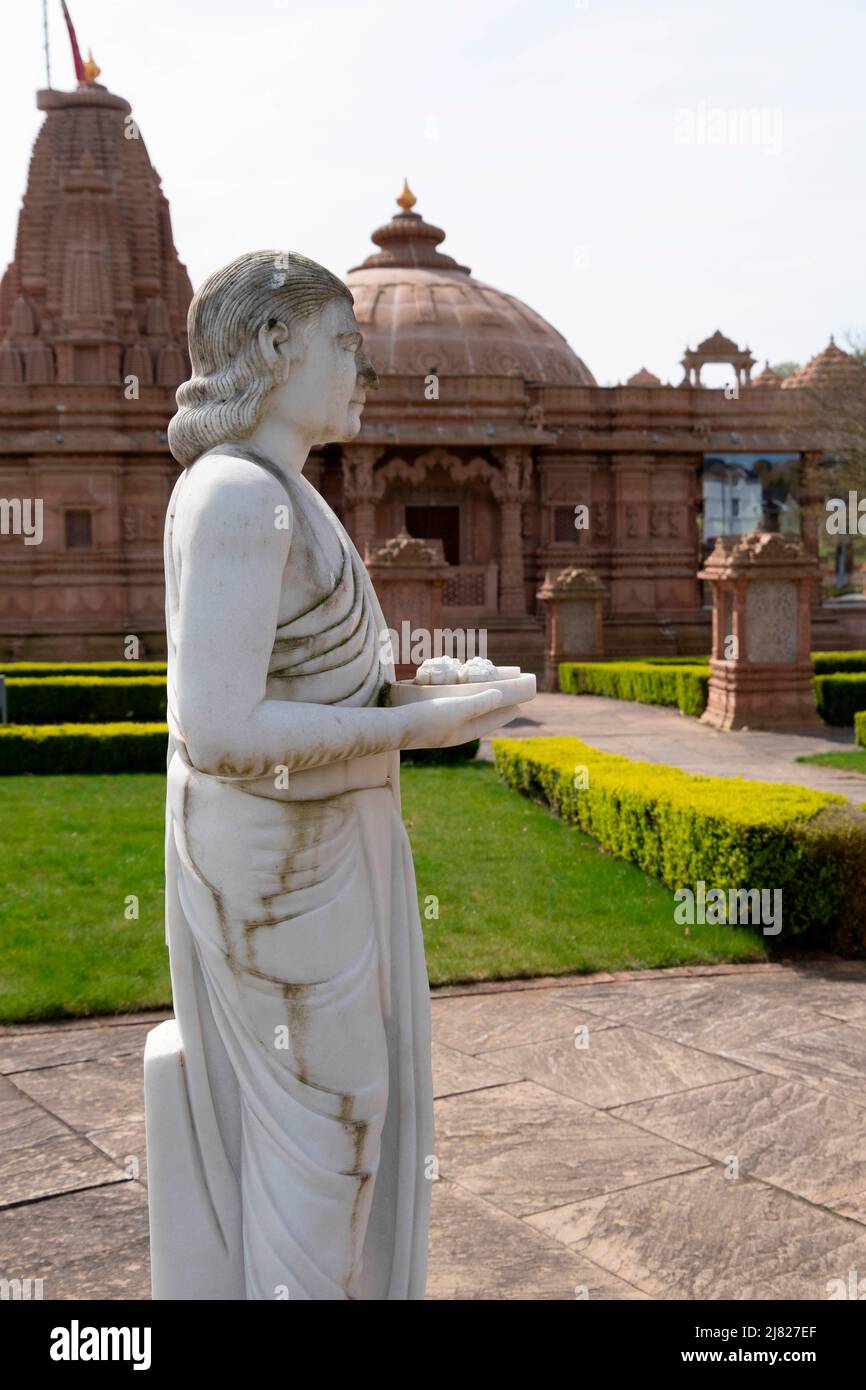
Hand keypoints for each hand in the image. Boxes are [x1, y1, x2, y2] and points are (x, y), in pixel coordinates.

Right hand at [398, 688, 518, 750]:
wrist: (391, 726)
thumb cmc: (426, 720)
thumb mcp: (457, 710)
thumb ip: (480, 703)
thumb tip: (502, 695)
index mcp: (464, 732)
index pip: (492, 721)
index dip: (506, 710)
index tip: (520, 701)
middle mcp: (454, 728)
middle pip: (478, 710)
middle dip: (490, 697)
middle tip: (503, 684)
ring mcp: (439, 720)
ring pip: (462, 703)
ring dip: (472, 691)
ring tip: (480, 678)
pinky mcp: (426, 711)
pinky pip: (445, 698)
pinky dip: (452, 688)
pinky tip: (451, 678)